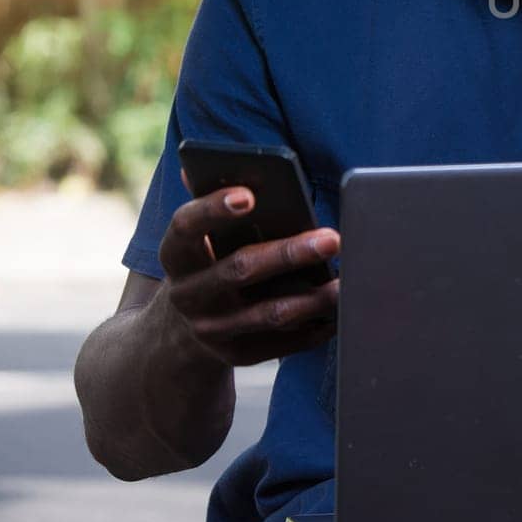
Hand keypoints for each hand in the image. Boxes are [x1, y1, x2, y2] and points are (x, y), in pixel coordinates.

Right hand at [155, 184, 341, 366]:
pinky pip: (281, 343)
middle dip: (289, 253)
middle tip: (332, 237)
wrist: (177, 337)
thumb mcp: (195, 240)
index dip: (213, 209)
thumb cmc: (205, 265)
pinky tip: (340, 311)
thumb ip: (206, 204)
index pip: (186, 227)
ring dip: (312, 298)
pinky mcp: (236, 356)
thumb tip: (195, 165)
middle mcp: (187, 295)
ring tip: (346, 281)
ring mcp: (210, 329)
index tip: (249, 194)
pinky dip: (314, 328)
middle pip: (240, 270)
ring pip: (267, 313)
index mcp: (175, 256)